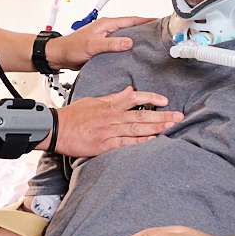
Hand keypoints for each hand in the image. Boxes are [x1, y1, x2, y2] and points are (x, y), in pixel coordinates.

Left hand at [46, 17, 155, 70]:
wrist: (59, 56)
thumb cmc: (71, 47)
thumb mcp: (93, 45)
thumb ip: (111, 43)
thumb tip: (129, 42)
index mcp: (106, 24)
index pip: (131, 20)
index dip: (145, 20)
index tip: (158, 21)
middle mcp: (107, 29)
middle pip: (131, 27)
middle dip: (145, 29)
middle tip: (159, 35)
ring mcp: (106, 38)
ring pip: (126, 37)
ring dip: (137, 40)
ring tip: (150, 45)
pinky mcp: (103, 48)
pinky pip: (120, 47)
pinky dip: (128, 49)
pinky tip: (133, 56)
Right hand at [54, 86, 183, 157]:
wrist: (55, 129)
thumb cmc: (73, 116)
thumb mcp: (94, 100)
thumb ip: (113, 97)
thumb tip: (129, 90)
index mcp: (109, 105)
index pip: (134, 98)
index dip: (151, 98)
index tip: (165, 101)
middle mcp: (112, 117)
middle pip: (141, 115)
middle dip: (162, 116)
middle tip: (179, 117)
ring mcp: (108, 131)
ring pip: (136, 128)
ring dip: (156, 128)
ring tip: (171, 127)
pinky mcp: (104, 145)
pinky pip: (126, 143)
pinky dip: (140, 142)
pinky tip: (152, 142)